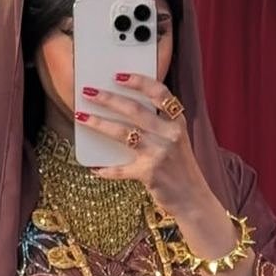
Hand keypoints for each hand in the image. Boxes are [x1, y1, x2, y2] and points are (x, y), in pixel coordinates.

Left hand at [75, 72, 207, 217]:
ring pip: (122, 133)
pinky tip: (94, 168)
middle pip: (134, 110)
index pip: (159, 93)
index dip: (139, 81)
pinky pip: (121, 169)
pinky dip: (106, 170)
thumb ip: (159, 125)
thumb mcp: (177, 141)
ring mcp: (159, 153)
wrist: (193, 200)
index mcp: (177, 122)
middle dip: (108, 98)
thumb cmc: (181, 169)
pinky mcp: (149, 173)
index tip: (118, 76)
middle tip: (88, 91)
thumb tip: (123, 111)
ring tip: (81, 116)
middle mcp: (169, 134)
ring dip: (99, 123)